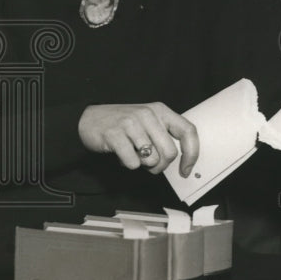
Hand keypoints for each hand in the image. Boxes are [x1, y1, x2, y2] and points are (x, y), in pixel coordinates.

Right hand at [78, 102, 198, 175]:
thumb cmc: (123, 124)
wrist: (89, 118)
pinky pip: (132, 162)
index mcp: (160, 111)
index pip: (188, 131)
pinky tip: (121, 154)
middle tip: (150, 165)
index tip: (186, 169)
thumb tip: (183, 160)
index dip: (191, 154)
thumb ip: (164, 135)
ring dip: (143, 165)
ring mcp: (131, 123)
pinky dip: (128, 164)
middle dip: (161, 166)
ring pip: (152, 159)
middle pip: (170, 152)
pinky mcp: (115, 134)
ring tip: (133, 154)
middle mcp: (148, 114)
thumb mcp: (148, 122)